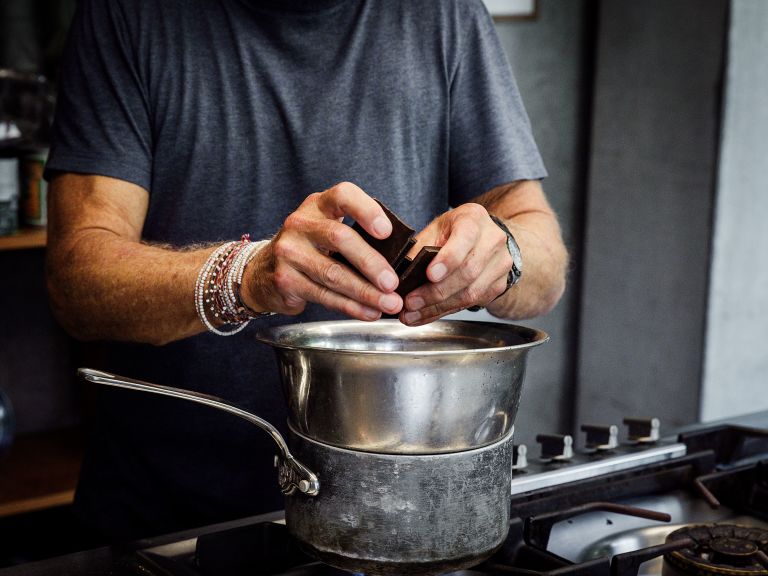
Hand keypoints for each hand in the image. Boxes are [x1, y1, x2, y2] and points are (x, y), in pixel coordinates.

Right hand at [241, 182, 403, 319]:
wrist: (263, 271)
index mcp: (318, 205)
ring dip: (365, 292)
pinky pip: (324, 295)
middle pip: (340, 239)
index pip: (342, 196)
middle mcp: (301, 223)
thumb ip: (356, 235)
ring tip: (389, 304)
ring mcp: (289, 251)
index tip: (387, 231)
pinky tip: (369, 312)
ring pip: (333, 273)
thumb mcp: (326, 229)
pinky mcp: (285, 279)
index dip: (366, 210)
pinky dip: (351, 306)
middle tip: (393, 283)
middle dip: (371, 263)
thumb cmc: (309, 248)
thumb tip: (399, 260)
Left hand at [399, 203, 511, 325]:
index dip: (448, 259)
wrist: (483, 238)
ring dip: (437, 307)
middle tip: (411, 302)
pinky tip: (425, 315)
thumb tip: (399, 274)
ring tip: (412, 313)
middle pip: (467, 272)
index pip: (465, 238)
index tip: (429, 275)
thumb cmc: (455, 231)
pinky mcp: (497, 286)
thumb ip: (420, 247)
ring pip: (470, 293)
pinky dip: (443, 312)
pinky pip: (470, 304)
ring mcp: (499, 265)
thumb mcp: (435, 229)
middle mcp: (492, 241)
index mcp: (474, 219)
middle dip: (435, 291)